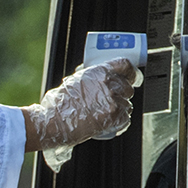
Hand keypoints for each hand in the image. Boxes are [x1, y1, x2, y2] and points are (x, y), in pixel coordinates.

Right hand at [24, 57, 138, 150]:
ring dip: (120, 109)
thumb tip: (101, 76)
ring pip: (128, 104)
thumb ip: (92, 77)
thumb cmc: (60, 103)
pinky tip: (109, 122)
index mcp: (100, 72)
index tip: (133, 76)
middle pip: (128, 87)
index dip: (131, 72)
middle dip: (123, 94)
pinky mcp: (114, 118)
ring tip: (106, 113)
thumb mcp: (75, 80)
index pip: (126, 65)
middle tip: (113, 100)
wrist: (54, 121)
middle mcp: (109, 84)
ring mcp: (113, 102)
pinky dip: (120, 122)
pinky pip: (126, 118)